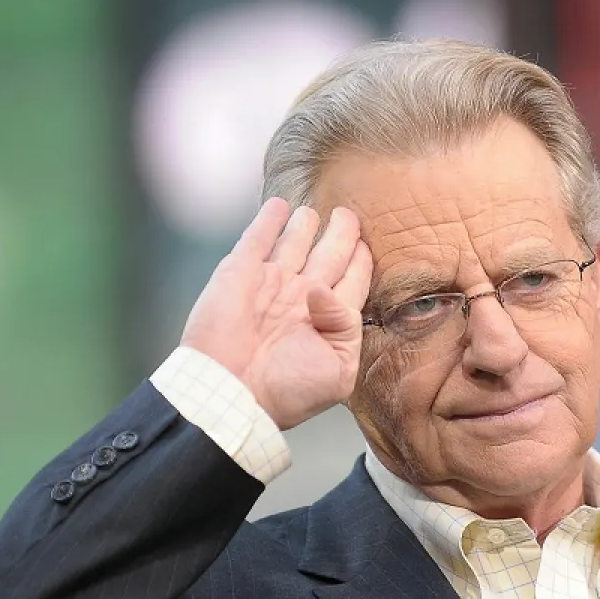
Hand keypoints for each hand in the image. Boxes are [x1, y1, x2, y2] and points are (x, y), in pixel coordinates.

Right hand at [180, 199, 372, 430]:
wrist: (231, 393)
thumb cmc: (286, 391)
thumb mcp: (338, 371)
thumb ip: (346, 327)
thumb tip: (324, 289)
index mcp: (327, 321)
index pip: (351, 281)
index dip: (361, 262)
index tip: (367, 247)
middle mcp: (300, 297)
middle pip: (329, 254)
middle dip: (341, 234)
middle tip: (348, 215)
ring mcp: (271, 281)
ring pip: (295, 241)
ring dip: (306, 224)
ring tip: (316, 211)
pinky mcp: (241, 271)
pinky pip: (258, 237)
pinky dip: (269, 219)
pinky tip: (279, 205)